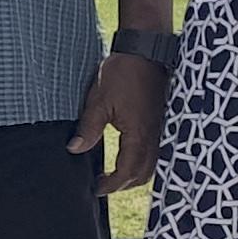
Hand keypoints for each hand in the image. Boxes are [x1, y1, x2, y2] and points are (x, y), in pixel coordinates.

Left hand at [70, 50, 165, 192]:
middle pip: (143, 174)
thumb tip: (74, 149)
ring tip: (116, 172)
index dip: (111, 184)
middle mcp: (155, 135)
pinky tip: (131, 153)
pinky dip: (144, 160)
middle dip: (124, 183)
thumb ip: (88, 128)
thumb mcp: (98, 101)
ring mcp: (161, 128)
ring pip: (153, 163)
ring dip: (135, 173)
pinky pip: (157, 150)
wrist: (145, 50)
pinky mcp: (163, 120)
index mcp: (138, 134)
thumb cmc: (122, 73)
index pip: (127, 172)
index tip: (96, 188)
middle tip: (104, 183)